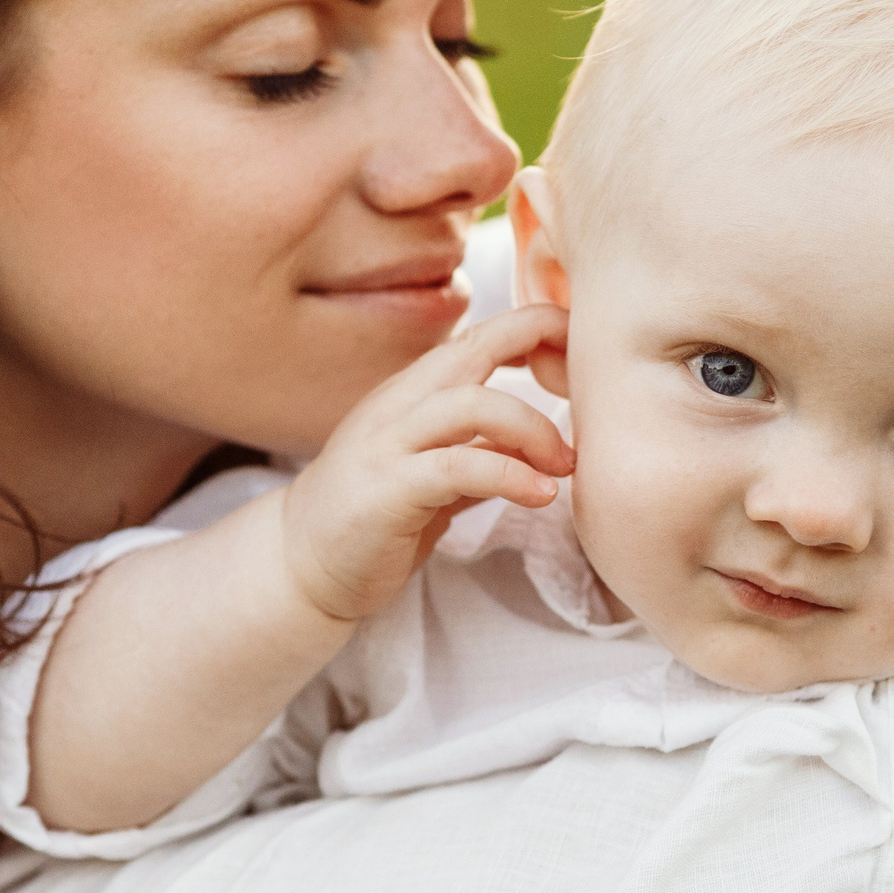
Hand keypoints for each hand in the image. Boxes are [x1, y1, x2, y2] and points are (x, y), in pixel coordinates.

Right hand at [279, 303, 573, 621]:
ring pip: (473, 403)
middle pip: (480, 344)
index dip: (538, 327)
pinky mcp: (387, 490)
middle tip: (593, 383)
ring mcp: (389, 443)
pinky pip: (458, 467)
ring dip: (534, 429)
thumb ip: (487, 450)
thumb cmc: (377, 516)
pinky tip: (542, 495)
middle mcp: (402, 403)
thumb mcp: (442, 473)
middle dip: (543, 342)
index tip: (582, 357)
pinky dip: (510, 476)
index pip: (484, 334)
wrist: (301, 565)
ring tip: (565, 465)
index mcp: (417, 391)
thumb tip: (552, 443)